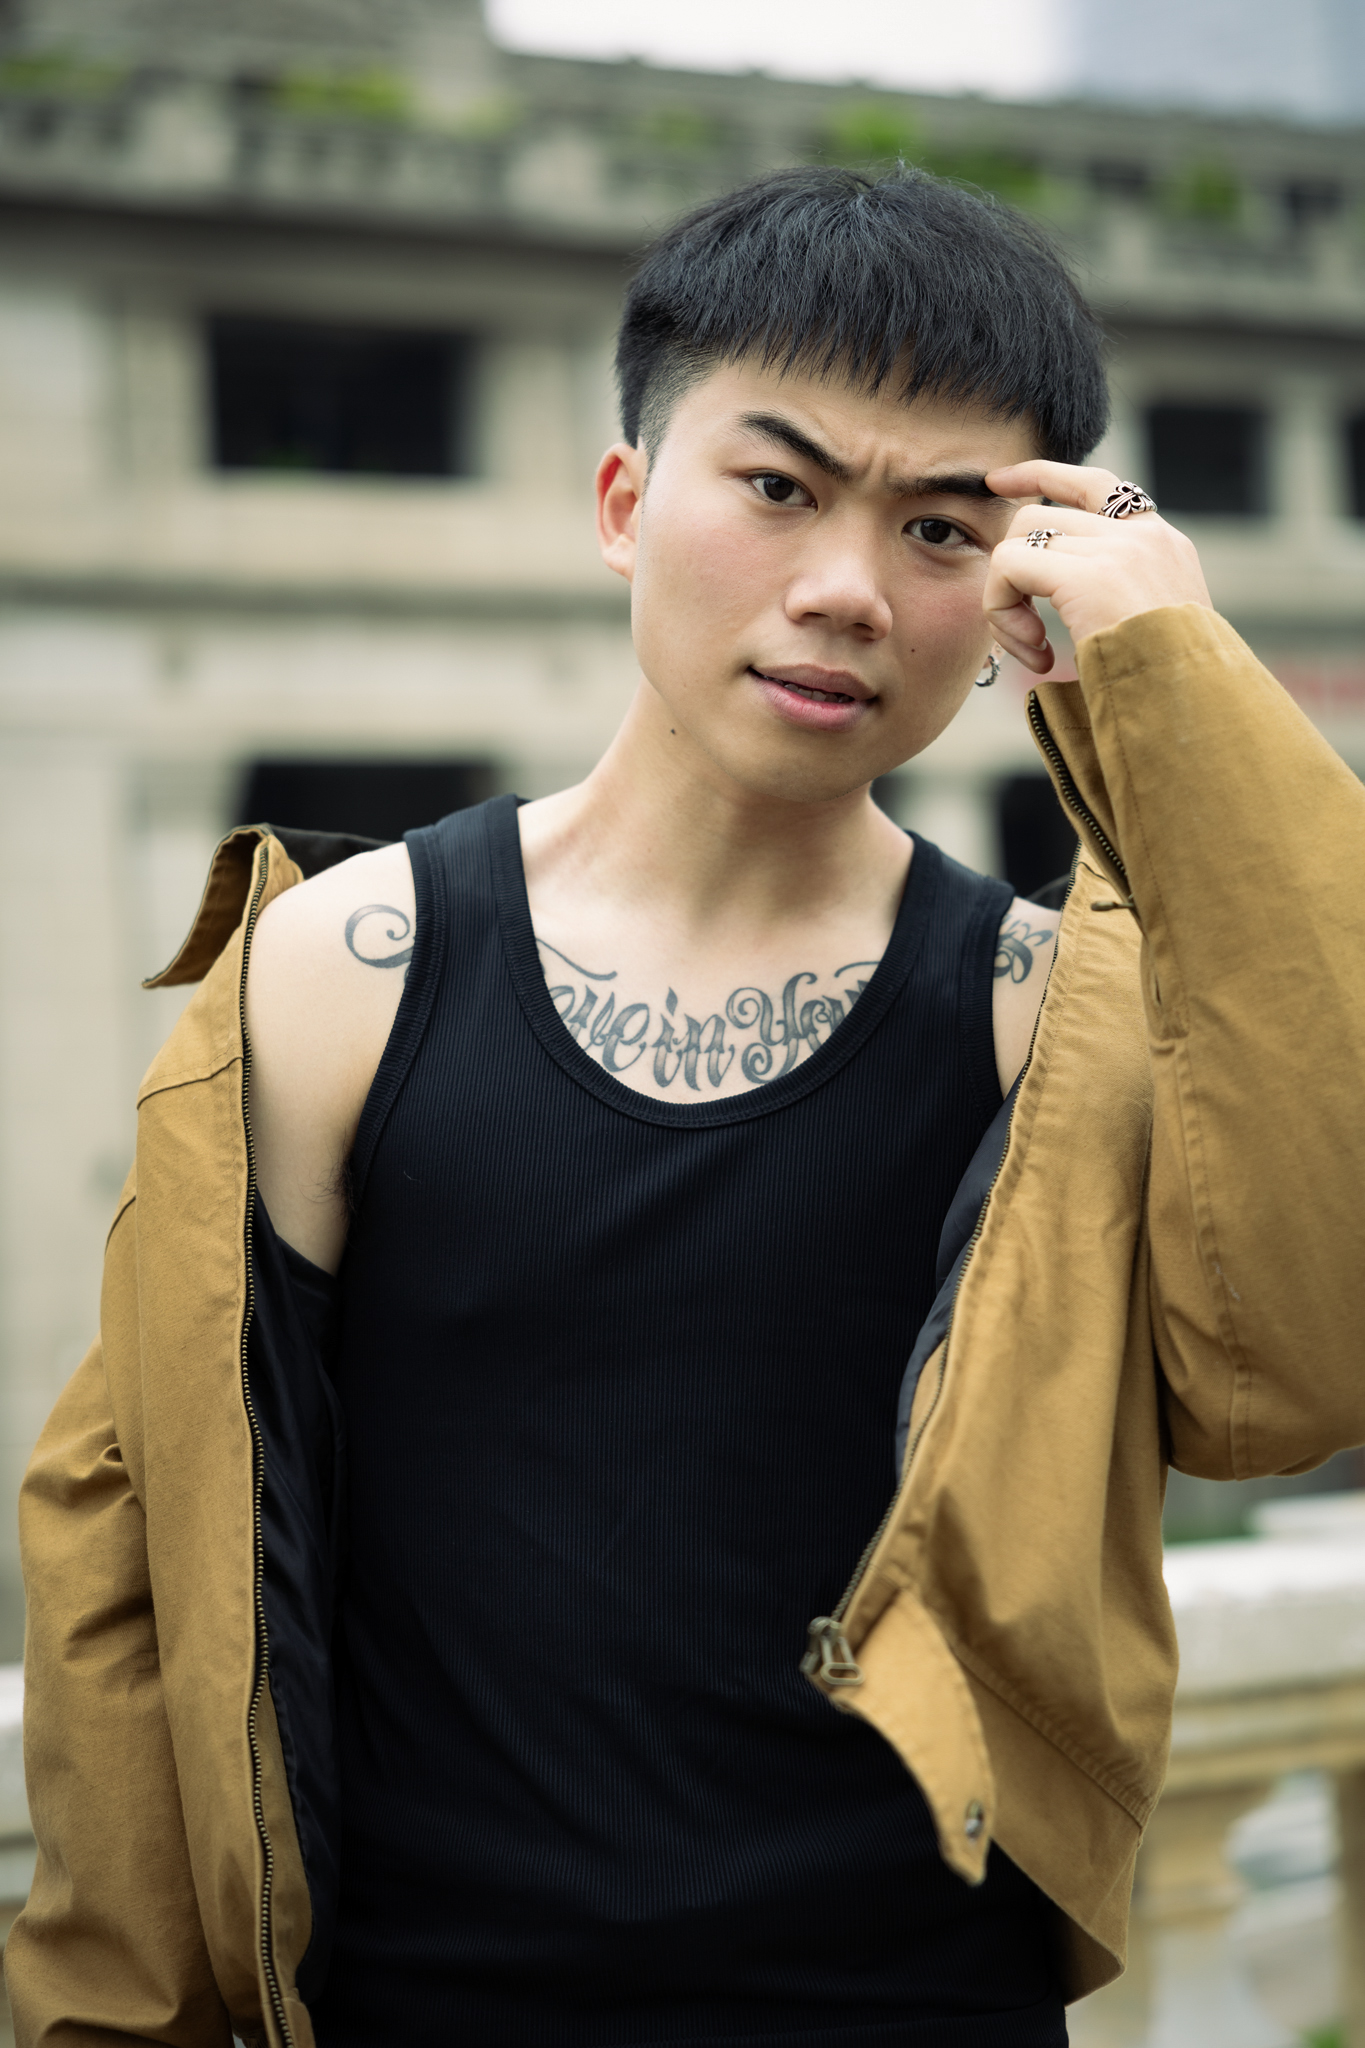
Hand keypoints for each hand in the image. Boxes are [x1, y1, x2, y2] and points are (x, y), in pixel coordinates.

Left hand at [982, 460, 1212, 674]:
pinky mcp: (1089, 576)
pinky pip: (1008, 566)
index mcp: (1163, 544)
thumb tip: (1050, 588)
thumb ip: (1110, 596)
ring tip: (1034, 651)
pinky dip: (1002, 611)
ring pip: (1017, 538)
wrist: (1194, 710)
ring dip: (1005, 600)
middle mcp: (1145, 536)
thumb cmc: (1167, 691)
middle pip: (1038, 516)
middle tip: (1027, 640)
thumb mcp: (1150, 630)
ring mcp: (1119, 550)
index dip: (1040, 474)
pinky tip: (1037, 655)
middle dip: (1012, 573)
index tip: (997, 482)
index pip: (1094, 483)